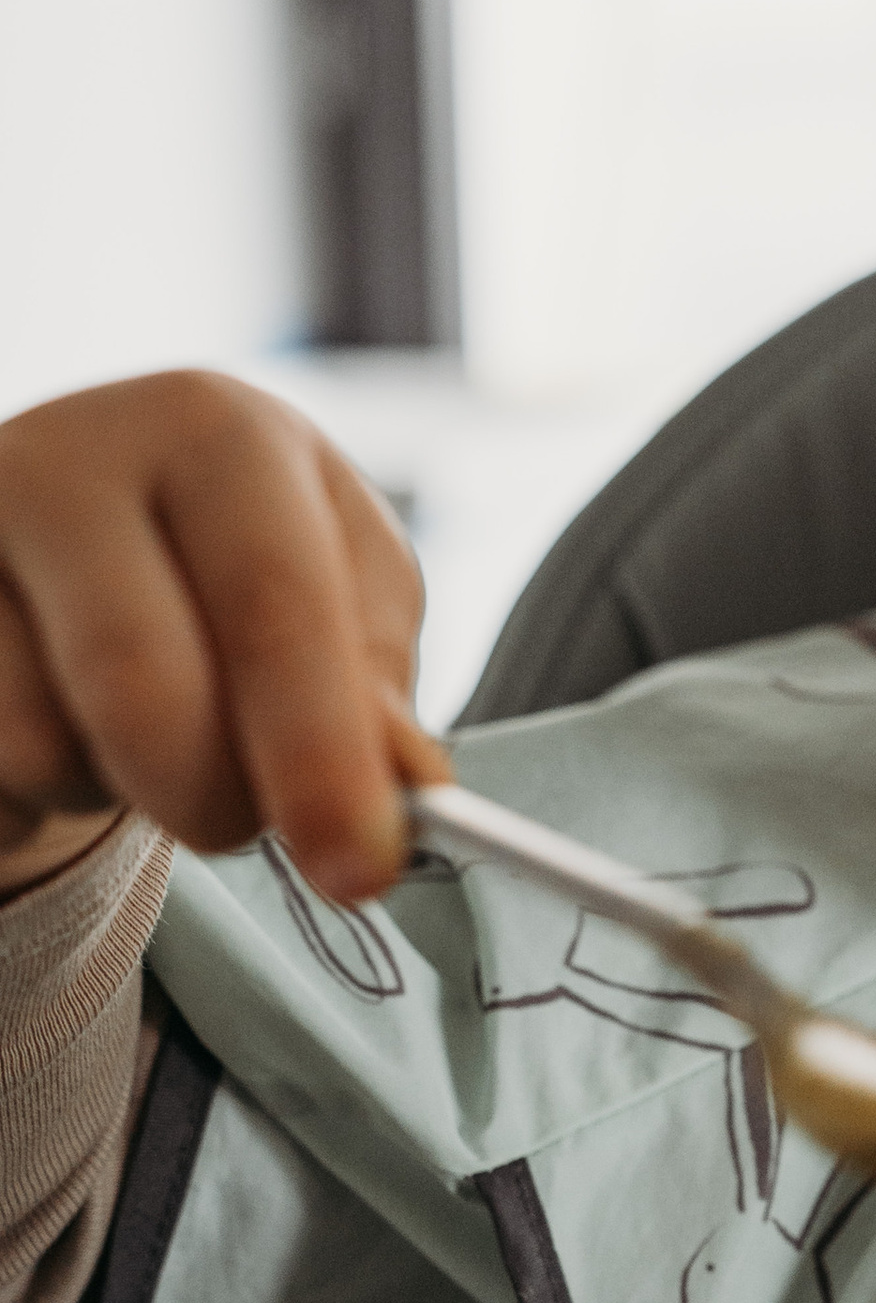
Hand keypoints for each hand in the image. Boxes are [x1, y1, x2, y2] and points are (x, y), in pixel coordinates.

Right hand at [0, 374, 446, 901]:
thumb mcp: (338, 591)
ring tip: (150, 737)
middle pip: (143, 680)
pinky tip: (69, 729)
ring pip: (48, 747)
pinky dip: (48, 790)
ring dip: (124, 793)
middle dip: (216, 798)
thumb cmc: (234, 565)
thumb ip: (371, 684)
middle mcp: (71, 460)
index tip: (358, 870)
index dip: (321, 750)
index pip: (274, 603)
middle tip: (248, 831)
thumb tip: (400, 780)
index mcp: (212, 432)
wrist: (77, 532)